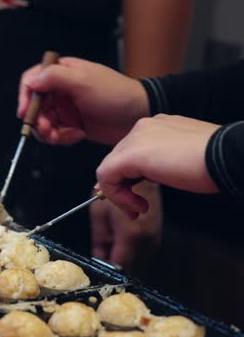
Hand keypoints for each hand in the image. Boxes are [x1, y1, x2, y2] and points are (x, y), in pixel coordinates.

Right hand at [17, 57, 150, 145]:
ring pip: (43, 122)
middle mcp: (60, 89)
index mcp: (61, 72)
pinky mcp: (71, 124)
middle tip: (48, 131)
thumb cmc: (116, 93)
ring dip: (49, 132)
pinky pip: (55, 133)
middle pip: (34, 106)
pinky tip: (77, 135)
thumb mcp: (84, 81)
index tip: (25, 113)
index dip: (25, 97)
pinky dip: (62, 138)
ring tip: (63, 136)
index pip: (31, 81)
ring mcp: (65, 108)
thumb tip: (31, 81)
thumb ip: (55, 77)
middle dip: (38, 120)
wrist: (139, 114)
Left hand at [90, 182, 162, 267]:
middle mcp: (147, 240)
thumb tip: (97, 256)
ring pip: (137, 260)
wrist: (141, 177)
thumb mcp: (99, 213)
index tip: (99, 263)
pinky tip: (124, 236)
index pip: (119, 265)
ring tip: (113, 238)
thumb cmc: (119, 190)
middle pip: (129, 265)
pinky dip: (132, 249)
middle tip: (104, 250)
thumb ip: (98, 239)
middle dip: (114, 261)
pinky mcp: (157, 235)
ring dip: (124, 255)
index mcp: (131, 234)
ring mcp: (154, 238)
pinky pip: (143, 251)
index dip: (107, 267)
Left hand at [97, 114, 219, 217]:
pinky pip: (107, 176)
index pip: (129, 153)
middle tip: (136, 209)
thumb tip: (143, 178)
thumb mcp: (182, 160)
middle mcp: (143, 127)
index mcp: (157, 126)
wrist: (229, 156)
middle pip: (117, 160)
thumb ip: (160, 164)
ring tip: (138, 209)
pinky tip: (137, 206)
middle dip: (122, 189)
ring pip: (109, 169)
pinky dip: (117, 196)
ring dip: (119, 195)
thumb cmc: (216, 162)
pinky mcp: (131, 154)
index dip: (128, 179)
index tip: (137, 199)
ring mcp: (136, 138)